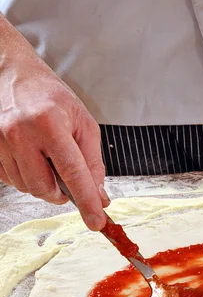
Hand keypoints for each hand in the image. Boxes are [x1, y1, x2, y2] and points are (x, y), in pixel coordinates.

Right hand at [0, 18, 108, 229]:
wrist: (10, 74)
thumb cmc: (50, 96)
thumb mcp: (82, 121)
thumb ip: (92, 160)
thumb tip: (98, 194)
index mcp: (48, 123)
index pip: (72, 172)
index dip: (86, 201)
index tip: (97, 222)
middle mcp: (20, 134)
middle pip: (45, 188)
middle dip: (63, 193)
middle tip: (70, 182)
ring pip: (28, 188)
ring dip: (45, 184)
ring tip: (48, 159)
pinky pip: (12, 181)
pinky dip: (27, 177)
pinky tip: (31, 158)